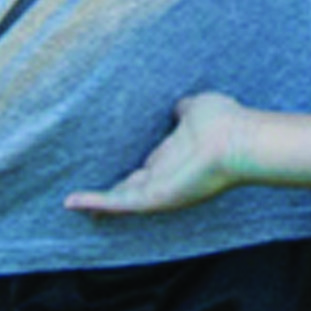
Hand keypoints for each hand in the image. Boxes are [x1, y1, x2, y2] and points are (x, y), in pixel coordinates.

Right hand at [66, 92, 251, 216]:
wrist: (239, 140)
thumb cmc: (227, 122)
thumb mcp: (198, 108)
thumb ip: (184, 109)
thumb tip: (178, 105)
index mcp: (174, 157)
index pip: (147, 167)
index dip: (130, 170)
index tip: (113, 171)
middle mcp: (166, 177)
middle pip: (131, 189)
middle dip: (109, 195)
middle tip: (85, 201)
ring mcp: (159, 189)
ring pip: (121, 199)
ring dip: (96, 203)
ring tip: (71, 205)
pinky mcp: (155, 198)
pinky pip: (119, 202)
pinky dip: (94, 202)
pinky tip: (72, 202)